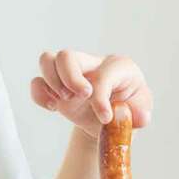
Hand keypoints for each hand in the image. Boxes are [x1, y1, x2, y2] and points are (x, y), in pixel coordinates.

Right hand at [30, 50, 152, 138]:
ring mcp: (71, 74)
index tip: (105, 118)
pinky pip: (37, 82)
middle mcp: (92, 64)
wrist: (112, 123)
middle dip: (70, 78)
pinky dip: (39, 94)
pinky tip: (53, 107)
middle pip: (68, 56)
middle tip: (80, 98)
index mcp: (118, 67)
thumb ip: (141, 116)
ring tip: (63, 101)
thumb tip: (141, 117)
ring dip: (51, 82)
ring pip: (48, 60)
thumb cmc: (129, 112)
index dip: (101, 97)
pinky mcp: (57, 87)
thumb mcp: (140, 114)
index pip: (103, 74)